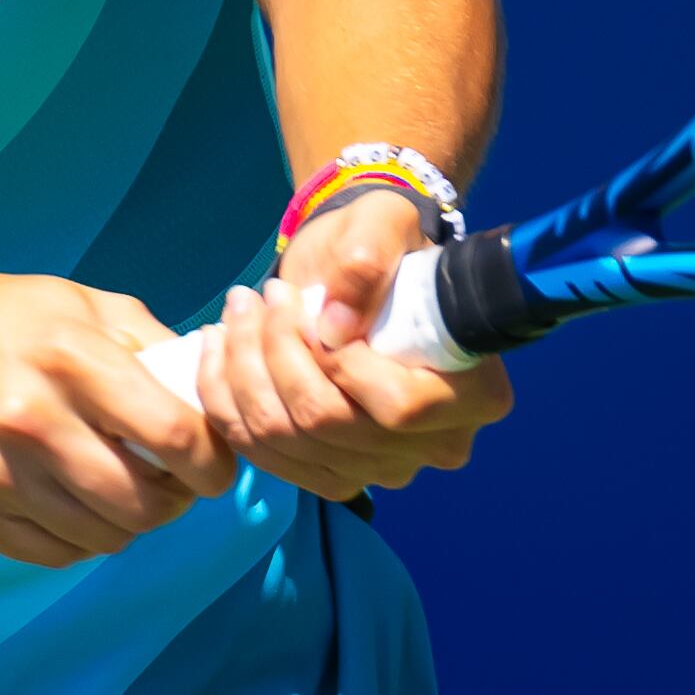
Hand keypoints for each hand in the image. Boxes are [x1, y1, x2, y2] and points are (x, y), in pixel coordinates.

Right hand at [0, 276, 234, 567]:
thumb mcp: (76, 303)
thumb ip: (147, 341)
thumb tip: (209, 386)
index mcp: (69, 357)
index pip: (172, 434)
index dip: (212, 462)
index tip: (217, 467)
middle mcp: (31, 418)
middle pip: (141, 501)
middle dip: (176, 503)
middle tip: (176, 488)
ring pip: (101, 536)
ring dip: (132, 525)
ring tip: (129, 496)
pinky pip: (52, 553)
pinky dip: (82, 542)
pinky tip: (81, 509)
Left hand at [200, 188, 512, 501]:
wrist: (358, 266)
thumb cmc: (384, 240)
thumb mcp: (384, 224)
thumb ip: (367, 262)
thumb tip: (331, 326)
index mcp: (475, 393)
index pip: (399, 408)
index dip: (342, 364)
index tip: (306, 306)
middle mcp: (435, 445)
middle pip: (331, 427)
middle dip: (277, 355)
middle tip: (257, 297)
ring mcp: (379, 467)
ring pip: (287, 441)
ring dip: (242, 372)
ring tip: (236, 311)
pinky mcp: (328, 471)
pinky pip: (261, 453)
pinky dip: (225, 401)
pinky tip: (218, 349)